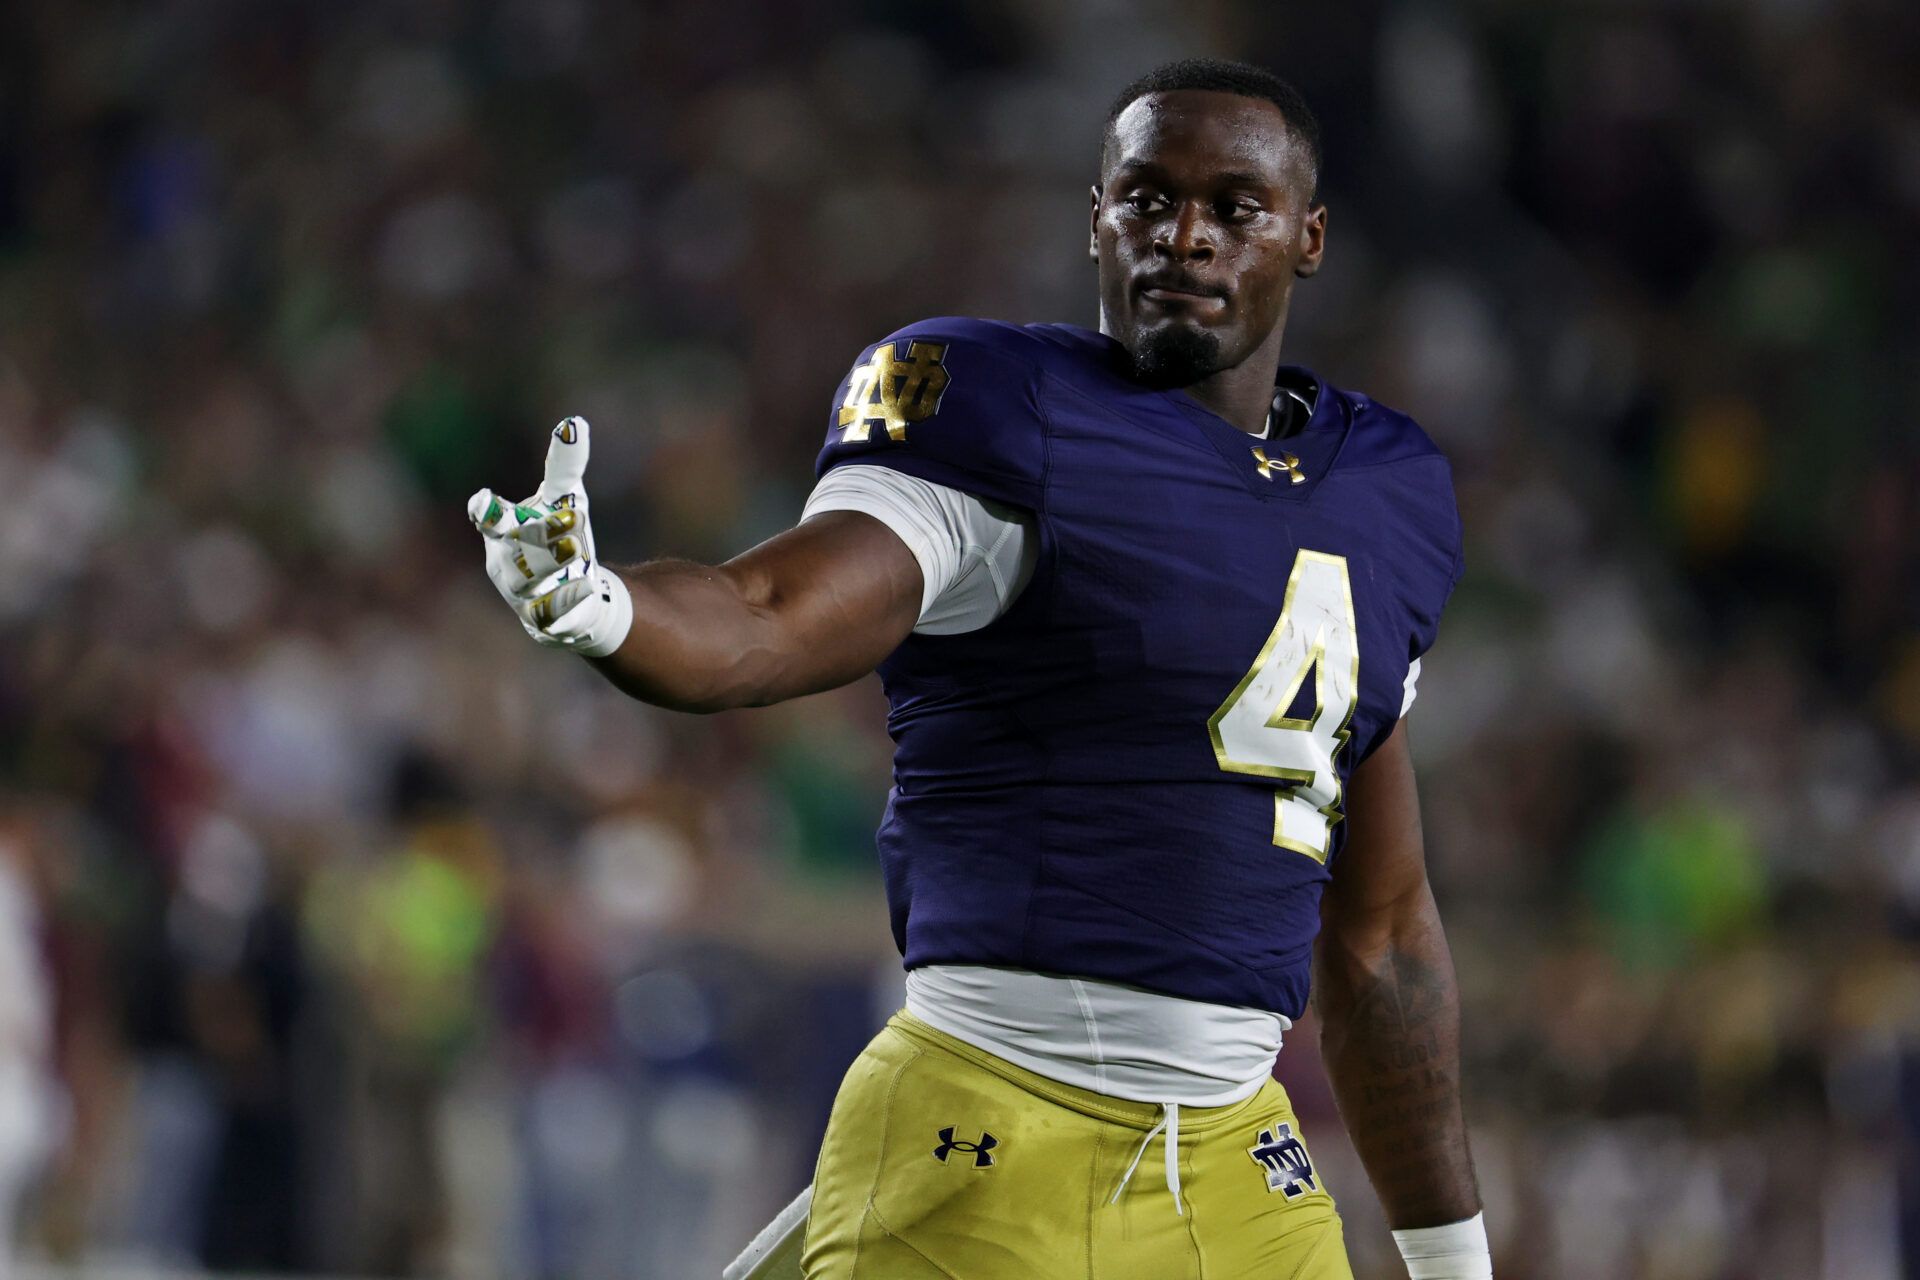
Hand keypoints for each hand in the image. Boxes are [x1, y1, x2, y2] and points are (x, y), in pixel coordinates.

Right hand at [468, 417, 633, 656]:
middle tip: (572, 522)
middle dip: (538, 535)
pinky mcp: (541, 621)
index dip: (486, 511)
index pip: (489, 519)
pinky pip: (550, 614)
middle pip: (513, 550)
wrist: (569, 590)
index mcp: (503, 531)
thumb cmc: (557, 534)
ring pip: (530, 584)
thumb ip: (564, 464)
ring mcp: (520, 595)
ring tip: (579, 554)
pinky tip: (589, 588)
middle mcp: (505, 564)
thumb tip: (574, 421)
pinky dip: (566, 601)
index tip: (485, 499)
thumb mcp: (564, 498)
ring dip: (553, 569)